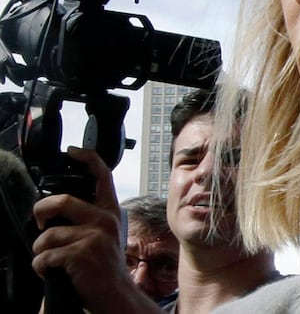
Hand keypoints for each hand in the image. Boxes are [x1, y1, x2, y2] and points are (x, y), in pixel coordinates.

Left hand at [31, 146, 159, 313]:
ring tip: (49, 259)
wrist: (115, 293)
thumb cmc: (105, 264)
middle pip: (62, 201)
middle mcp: (105, 219)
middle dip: (41, 212)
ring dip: (40, 250)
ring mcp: (95, 236)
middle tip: (41, 222)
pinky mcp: (82, 254)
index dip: (87, 158)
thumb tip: (60, 207)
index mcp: (110, 210)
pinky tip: (51, 271)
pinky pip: (46, 256)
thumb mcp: (106, 233)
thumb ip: (91, 216)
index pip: (102, 175)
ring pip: (48, 235)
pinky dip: (41, 266)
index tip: (72, 151)